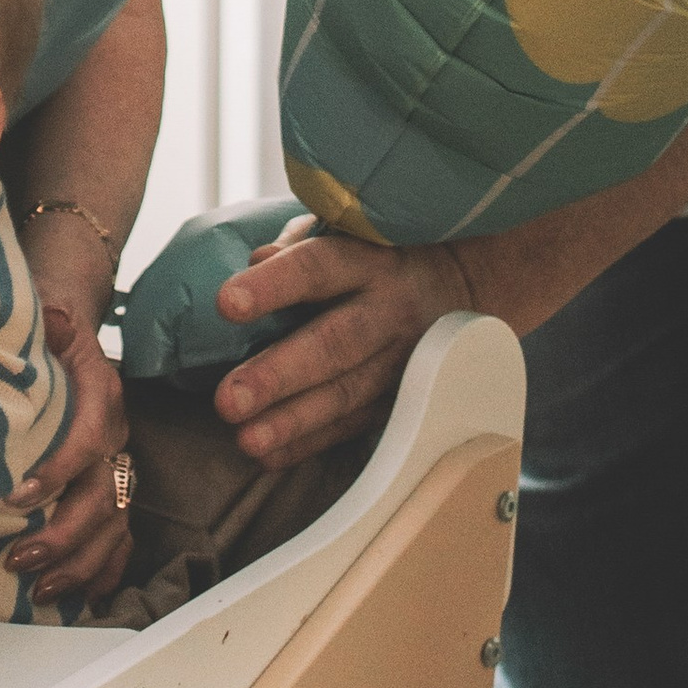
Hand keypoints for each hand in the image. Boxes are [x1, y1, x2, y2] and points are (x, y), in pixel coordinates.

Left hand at [8, 303, 136, 604]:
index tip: (15, 497)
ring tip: (42, 589)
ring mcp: (116, 459)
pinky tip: (87, 599)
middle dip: (64, 535)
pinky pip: (120, 531)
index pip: (87, 439)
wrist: (67, 315)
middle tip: (19, 560)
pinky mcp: (111, 478)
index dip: (57, 472)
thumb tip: (38, 322)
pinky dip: (106, 568)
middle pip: (103, 494)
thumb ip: (42, 324)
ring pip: (115, 522)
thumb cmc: (44, 322)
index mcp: (99, 391)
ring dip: (81, 562)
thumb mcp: (39, 312)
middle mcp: (113, 430)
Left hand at [212, 231, 475, 462]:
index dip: (273, 286)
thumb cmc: (377, 256)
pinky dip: (310, 443)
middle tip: (228, 399)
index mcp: (367, 261)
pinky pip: (354, 424)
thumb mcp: (347, 232)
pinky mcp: (403, 397)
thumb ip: (298, 244)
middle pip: (333, 345)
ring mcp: (401, 360)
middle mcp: (388, 312)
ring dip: (293, 422)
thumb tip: (256, 258)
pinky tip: (269, 455)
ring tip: (246, 439)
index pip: (316, 268)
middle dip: (279, 375)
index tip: (226, 303)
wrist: (461, 285)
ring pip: (346, 394)